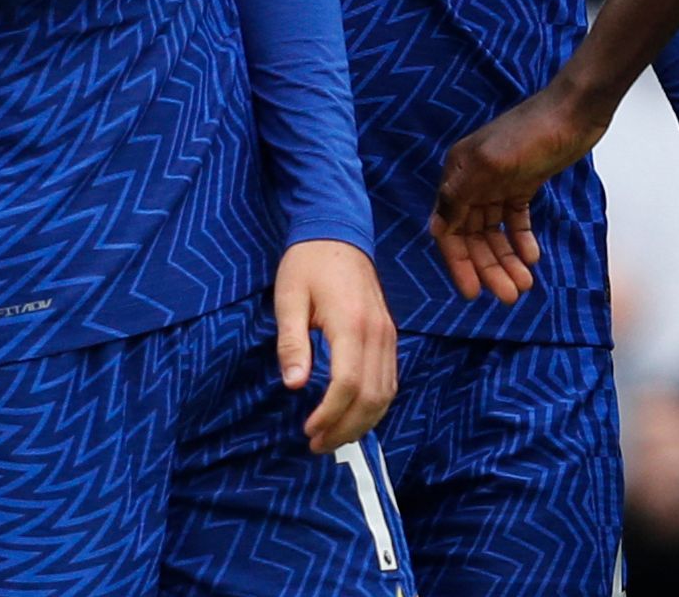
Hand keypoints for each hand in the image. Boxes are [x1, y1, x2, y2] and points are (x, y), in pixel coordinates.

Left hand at [273, 239, 396, 452]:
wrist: (338, 234)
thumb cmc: (307, 266)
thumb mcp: (288, 300)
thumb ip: (292, 343)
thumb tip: (294, 386)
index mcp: (351, 324)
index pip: (348, 384)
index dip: (330, 414)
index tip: (307, 430)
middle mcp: (378, 332)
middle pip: (373, 395)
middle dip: (347, 427)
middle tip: (317, 445)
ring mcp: (388, 334)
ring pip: (387, 391)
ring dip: (363, 422)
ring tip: (334, 437)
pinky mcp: (389, 334)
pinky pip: (390, 379)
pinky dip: (375, 405)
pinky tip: (353, 415)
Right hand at [429, 85, 603, 299]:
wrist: (576, 109)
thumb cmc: (532, 132)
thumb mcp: (490, 163)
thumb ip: (460, 195)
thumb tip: (437, 229)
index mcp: (458, 174)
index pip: (450, 230)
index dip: (460, 263)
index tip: (474, 293)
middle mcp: (473, 181)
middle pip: (475, 236)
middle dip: (490, 267)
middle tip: (512, 296)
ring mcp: (499, 182)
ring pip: (496, 232)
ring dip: (507, 259)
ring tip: (525, 285)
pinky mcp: (524, 182)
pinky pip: (516, 219)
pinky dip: (522, 239)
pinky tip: (532, 257)